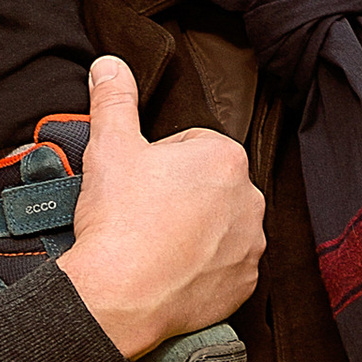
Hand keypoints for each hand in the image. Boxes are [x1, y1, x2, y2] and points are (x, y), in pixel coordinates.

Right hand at [61, 55, 264, 361]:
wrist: (118, 296)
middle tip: (143, 212)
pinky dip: (204, 268)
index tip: (139, 183)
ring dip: (196, 230)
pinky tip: (172, 271)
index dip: (159, 162)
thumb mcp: (110, 147)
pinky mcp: (245, 284)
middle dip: (182, 194)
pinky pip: (227, 267)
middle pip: (210, 186)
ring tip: (155, 243)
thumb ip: (114, 99)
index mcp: (225, 158)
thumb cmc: (119, 220)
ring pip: (220, 225)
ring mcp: (251, 245)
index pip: (193, 146)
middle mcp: (250, 199)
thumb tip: (109, 64)